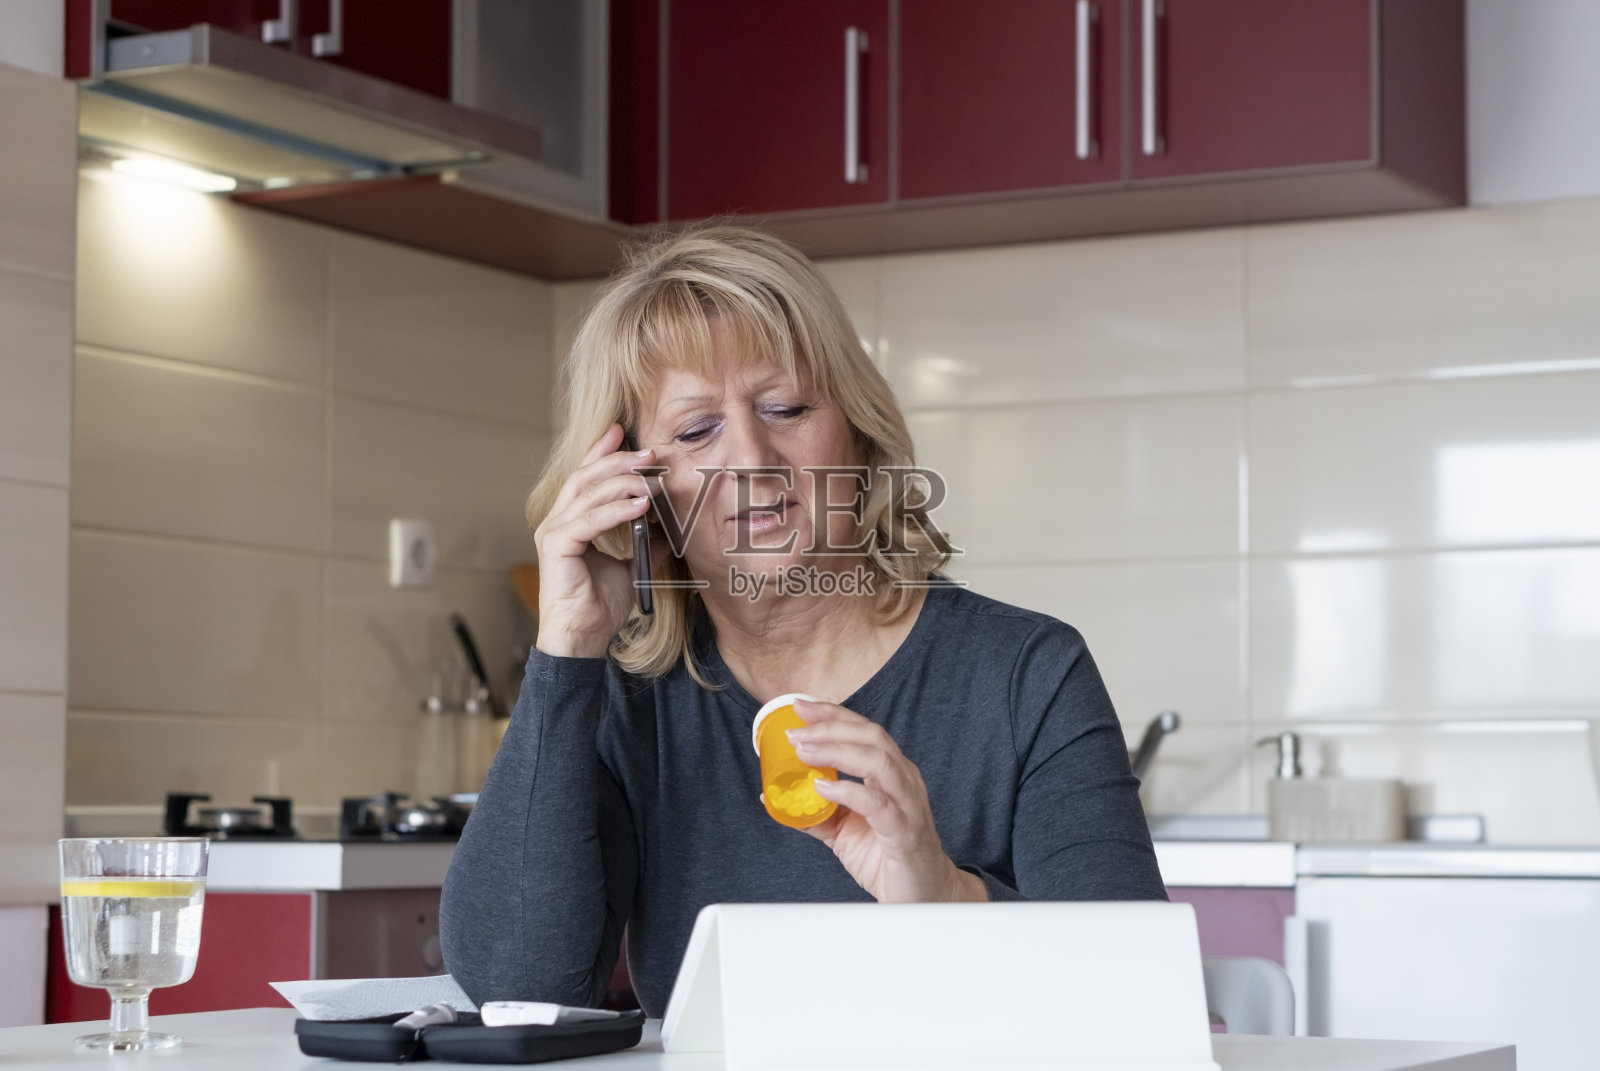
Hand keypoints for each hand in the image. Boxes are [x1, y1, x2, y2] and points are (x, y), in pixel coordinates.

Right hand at [532, 424, 656, 658]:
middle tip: (649, 452)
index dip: (602, 452)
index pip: (585, 477)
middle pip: (586, 477)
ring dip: (623, 482)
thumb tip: (666, 531)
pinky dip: (616, 510)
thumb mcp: (630, 568)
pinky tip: (640, 505)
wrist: (583, 638)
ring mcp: (554, 532)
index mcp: (570, 521)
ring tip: (652, 477)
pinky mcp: (558, 548)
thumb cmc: (599, 606)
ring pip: (588, 494)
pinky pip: (589, 521)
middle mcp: (557, 521)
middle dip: (618, 461)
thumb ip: (643, 545)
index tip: (623, 432)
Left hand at [787, 699, 986, 902]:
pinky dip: (849, 790)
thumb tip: (777, 797)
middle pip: (872, 737)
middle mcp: (904, 781)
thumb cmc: (886, 857)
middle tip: (796, 730)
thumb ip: (815, 810)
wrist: (921, 897)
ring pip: (879, 761)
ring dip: (837, 751)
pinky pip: (879, 804)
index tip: (801, 705)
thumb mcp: (843, 830)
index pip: (864, 731)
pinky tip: (824, 787)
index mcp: (891, 773)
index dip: (833, 714)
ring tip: (805, 751)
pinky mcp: (905, 832)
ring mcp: (908, 804)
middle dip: (831, 727)